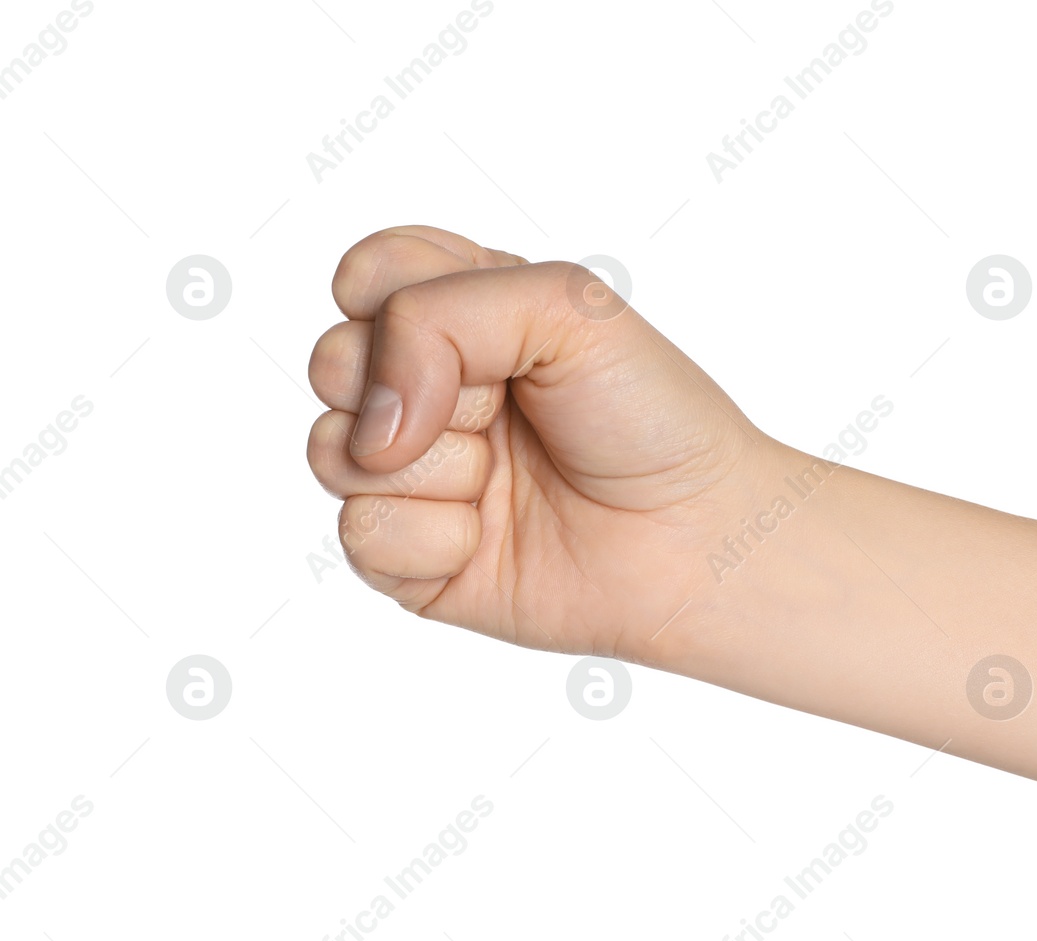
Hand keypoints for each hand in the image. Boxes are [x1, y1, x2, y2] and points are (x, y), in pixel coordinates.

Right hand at [305, 226, 783, 666]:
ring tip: (502, 478)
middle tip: (509, 409)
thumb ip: (440, 312)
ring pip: (332, 453)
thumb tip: (372, 416)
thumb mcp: (565, 307)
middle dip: (421, 386)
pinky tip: (491, 539)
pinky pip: (362, 534)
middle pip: (331, 361)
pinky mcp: (411, 559)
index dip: (402, 301)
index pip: (367, 275)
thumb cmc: (649, 414)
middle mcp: (426, 391)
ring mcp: (413, 476)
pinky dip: (435, 538)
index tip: (488, 334)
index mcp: (461, 316)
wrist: (694, 534)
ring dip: (432, 466)